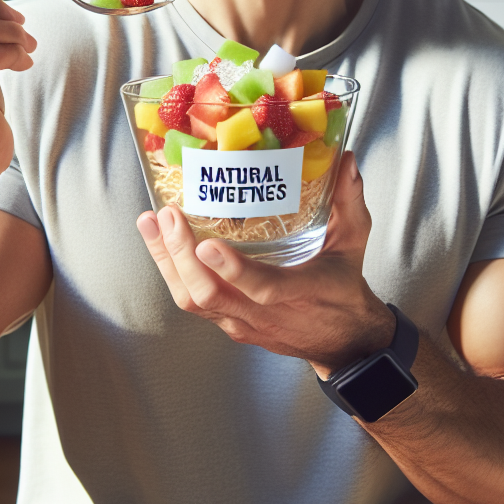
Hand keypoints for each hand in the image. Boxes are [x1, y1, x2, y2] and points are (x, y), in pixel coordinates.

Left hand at [136, 152, 394, 374]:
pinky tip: (159, 242)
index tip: (206, 246)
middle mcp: (264, 314)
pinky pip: (194, 302)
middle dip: (181, 256)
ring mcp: (242, 322)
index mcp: (301, 293)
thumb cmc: (344, 289)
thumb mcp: (353, 243)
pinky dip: (172, 272)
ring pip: (193, 300)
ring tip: (150, 224)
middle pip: (209, 295)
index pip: (263, 288)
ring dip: (167, 262)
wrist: (342, 343)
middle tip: (166, 217)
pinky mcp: (229, 323)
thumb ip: (348, 202)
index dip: (233, 270)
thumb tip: (346, 160)